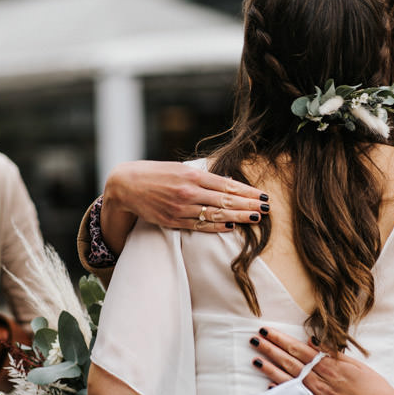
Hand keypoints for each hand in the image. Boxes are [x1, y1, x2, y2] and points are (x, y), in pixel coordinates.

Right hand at [101, 160, 269, 251]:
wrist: (126, 185)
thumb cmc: (157, 174)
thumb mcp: (180, 168)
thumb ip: (202, 176)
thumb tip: (228, 184)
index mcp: (192, 175)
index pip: (227, 185)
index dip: (247, 192)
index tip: (263, 196)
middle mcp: (188, 192)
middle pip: (225, 201)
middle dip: (248, 205)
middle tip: (267, 209)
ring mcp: (181, 208)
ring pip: (215, 214)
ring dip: (238, 217)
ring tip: (255, 218)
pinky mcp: (172, 220)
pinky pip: (199, 225)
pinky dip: (216, 226)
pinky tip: (231, 225)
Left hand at [250, 327, 393, 394]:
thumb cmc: (373, 386)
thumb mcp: (355, 364)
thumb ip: (332, 353)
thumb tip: (312, 341)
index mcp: (330, 368)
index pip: (299, 350)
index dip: (281, 340)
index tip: (267, 331)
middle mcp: (321, 383)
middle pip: (290, 364)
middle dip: (271, 350)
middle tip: (255, 340)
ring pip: (290, 382)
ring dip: (270, 370)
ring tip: (256, 360)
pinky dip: (283, 394)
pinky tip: (269, 387)